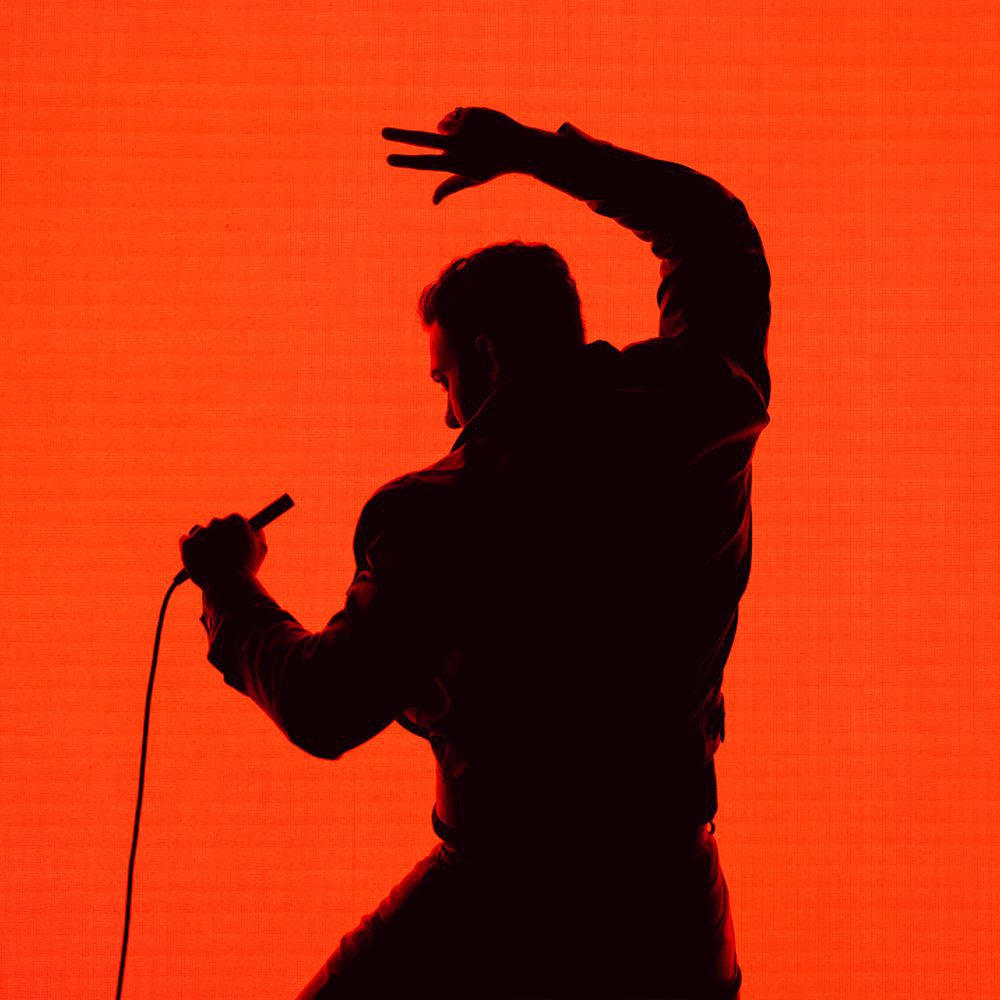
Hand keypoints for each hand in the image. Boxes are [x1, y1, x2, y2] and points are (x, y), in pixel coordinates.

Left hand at [179, 514, 266, 590]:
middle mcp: (217, 522)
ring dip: (202, 541)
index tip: (233, 544)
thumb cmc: (246, 568)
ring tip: (210, 559)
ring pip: (199, 531)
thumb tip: (253, 527)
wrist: (228, 586)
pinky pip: (185, 540)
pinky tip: (198, 558)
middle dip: (217, 537)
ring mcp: (200, 532)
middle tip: (222, 555)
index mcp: (236, 520)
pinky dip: (190, 548)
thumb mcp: (261, 549)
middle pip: (216, 525)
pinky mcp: (187, 543)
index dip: (233, 534)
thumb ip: (257, 533)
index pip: (232, 521)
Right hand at [382, 107, 532, 203]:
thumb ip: (450, 187)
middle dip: (400, 136)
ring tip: (470, 138)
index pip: (425, 163)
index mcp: (455, 165)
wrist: (519, 147)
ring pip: (442, 124)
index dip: (405, 161)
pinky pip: (455, 114)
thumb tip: (433, 200)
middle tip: (383, 132)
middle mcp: (458, 146)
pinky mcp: (470, 113)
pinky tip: (479, 128)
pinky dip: (462, 120)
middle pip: (423, 139)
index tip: (388, 158)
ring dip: (449, 129)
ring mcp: (464, 127)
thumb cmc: (493, 167)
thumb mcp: (472, 179)